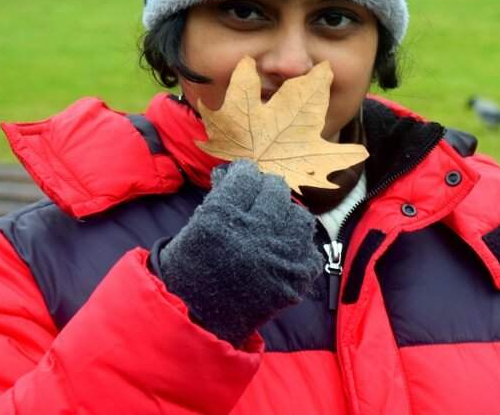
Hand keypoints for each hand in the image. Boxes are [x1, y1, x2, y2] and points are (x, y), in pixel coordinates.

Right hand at [157, 159, 323, 345]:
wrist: (196, 325)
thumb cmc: (189, 272)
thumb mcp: (193, 228)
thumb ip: (219, 198)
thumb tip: (237, 174)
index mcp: (221, 218)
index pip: (248, 175)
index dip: (243, 174)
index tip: (241, 178)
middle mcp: (254, 233)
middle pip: (276, 190)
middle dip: (265, 191)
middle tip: (257, 201)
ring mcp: (279, 257)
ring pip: (300, 216)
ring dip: (286, 217)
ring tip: (273, 227)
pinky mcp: (295, 279)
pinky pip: (310, 250)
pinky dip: (298, 250)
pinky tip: (282, 254)